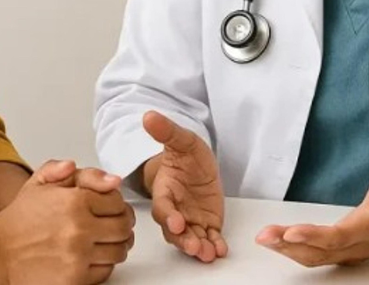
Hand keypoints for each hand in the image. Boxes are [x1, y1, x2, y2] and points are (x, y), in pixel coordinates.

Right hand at [0, 159, 134, 284]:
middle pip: (123, 227)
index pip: (118, 201)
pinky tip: (93, 256)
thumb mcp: (39, 182)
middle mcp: (80, 229)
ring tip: (104, 241)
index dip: (116, 203)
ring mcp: (78, 256)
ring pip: (119, 250)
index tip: (111, 207)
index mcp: (75, 201)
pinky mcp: (75, 280)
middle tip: (114, 224)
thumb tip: (108, 178)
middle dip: (122, 224)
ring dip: (116, 245)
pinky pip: (105, 271)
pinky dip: (104, 264)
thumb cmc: (19, 219)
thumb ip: (67, 170)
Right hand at [142, 110, 226, 262]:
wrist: (197, 165)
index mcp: (164, 191)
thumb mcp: (182, 140)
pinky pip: (208, 238)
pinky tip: (220, 250)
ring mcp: (190, 220)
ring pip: (190, 238)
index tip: (176, 221)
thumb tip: (148, 115)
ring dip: (198, 247)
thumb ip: (167, 131)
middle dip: (183, 240)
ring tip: (208, 253)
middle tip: (193, 246)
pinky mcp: (206, 225)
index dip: (168, 216)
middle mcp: (175, 210)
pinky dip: (214, 246)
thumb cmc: (185, 156)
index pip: (163, 207)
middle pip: (174, 231)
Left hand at [256, 156, 368, 266]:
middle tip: (265, 236)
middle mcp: (358, 244)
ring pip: (315, 256)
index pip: (343, 236)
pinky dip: (293, 249)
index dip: (317, 236)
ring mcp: (348, 250)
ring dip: (287, 249)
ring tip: (265, 238)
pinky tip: (277, 240)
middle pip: (322, 251)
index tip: (292, 232)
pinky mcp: (339, 250)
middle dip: (291, 246)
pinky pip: (313, 254)